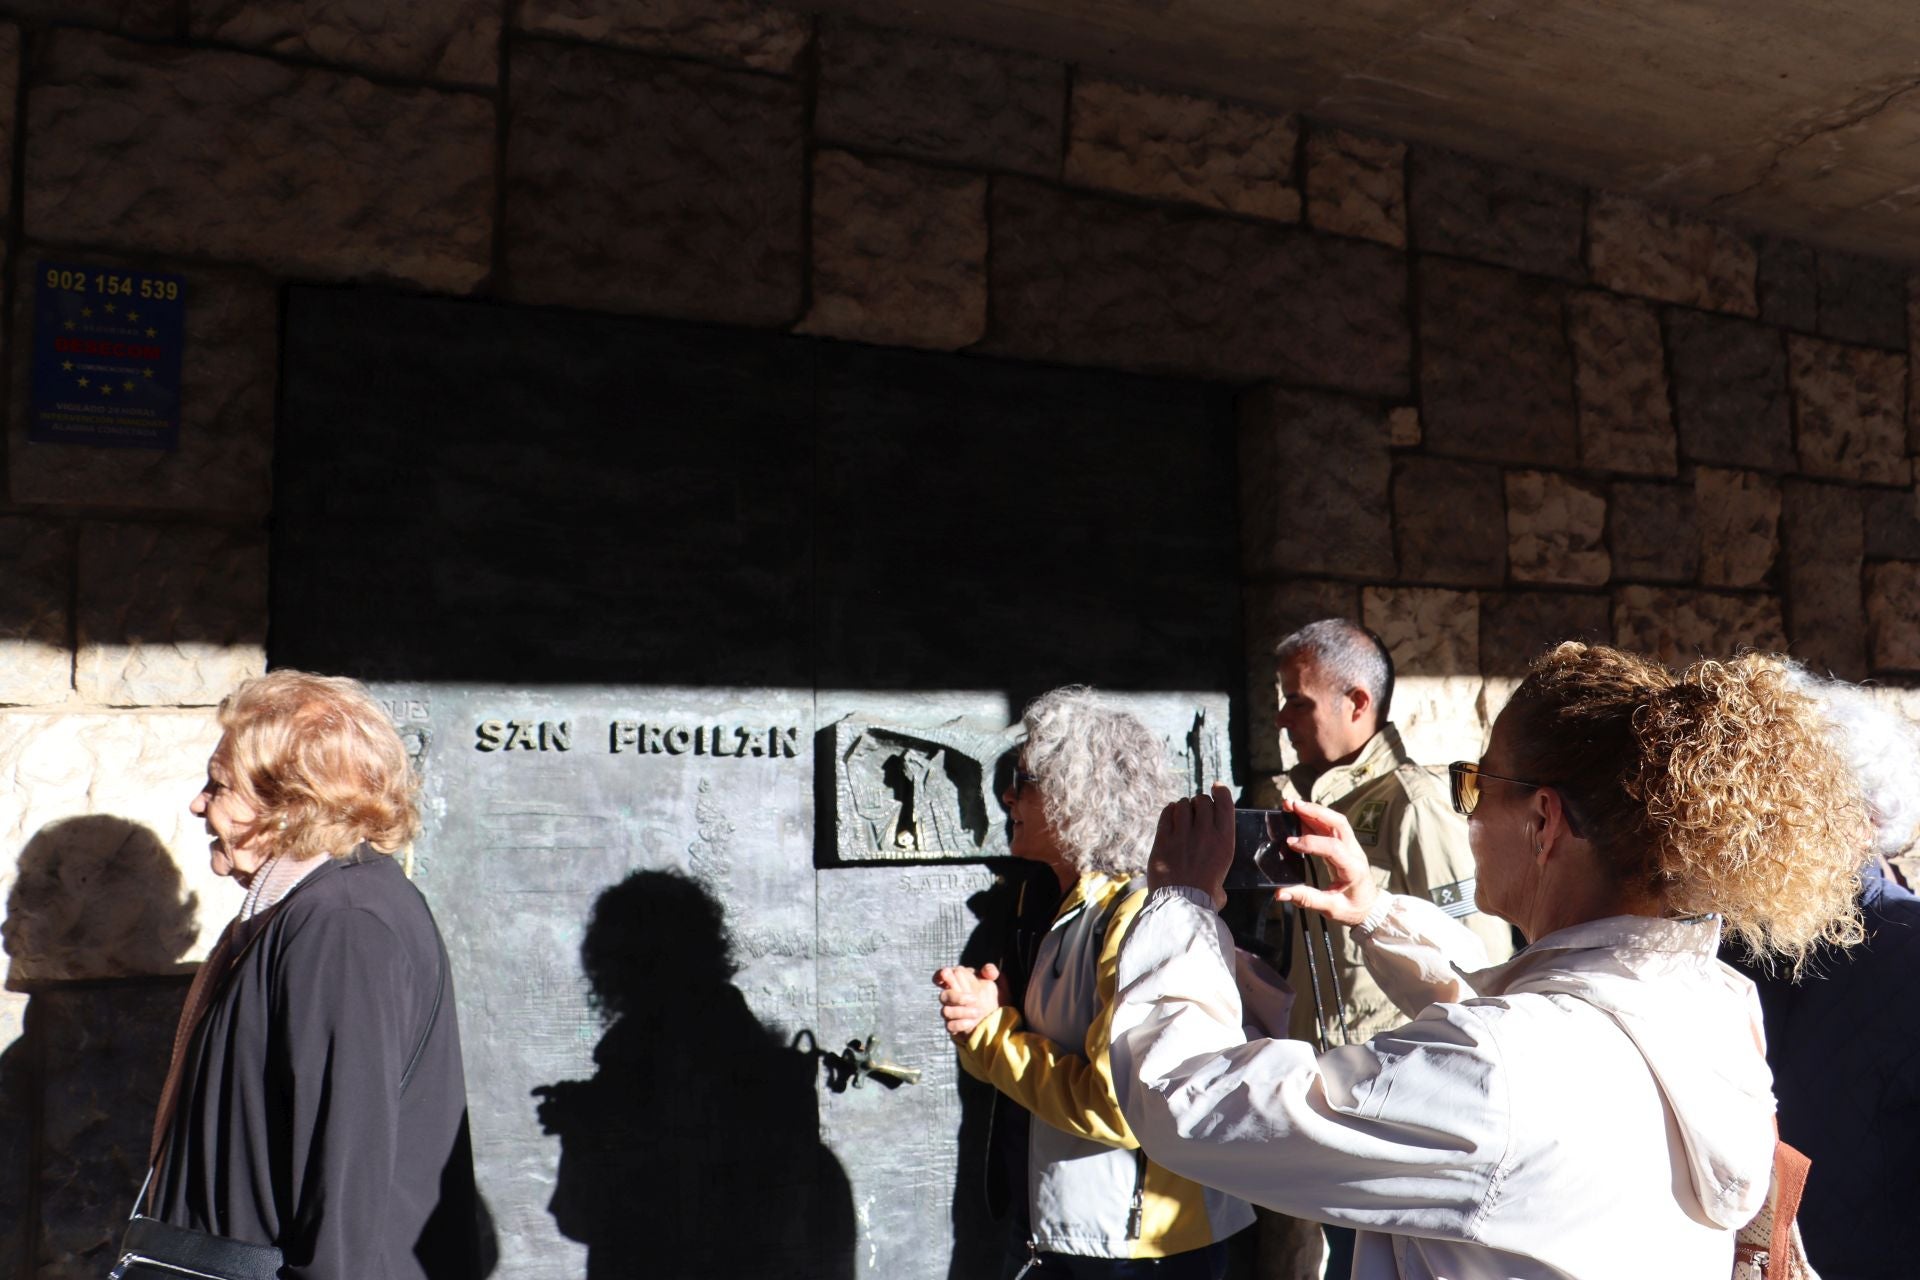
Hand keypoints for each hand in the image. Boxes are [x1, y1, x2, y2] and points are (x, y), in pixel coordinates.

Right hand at [933, 963, 1004, 1037]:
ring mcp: (951, 1012)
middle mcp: (951, 997)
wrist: (997, 1021)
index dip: (941, 974)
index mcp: (959, 982)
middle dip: (957, 997)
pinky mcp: (953, 1027)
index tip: (945, 975)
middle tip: (974, 999)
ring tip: (978, 1012)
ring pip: (946, 1011)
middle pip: (944, 995)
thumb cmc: (993, 998)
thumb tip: (987, 970)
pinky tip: (972, 1022)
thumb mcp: (996, 983)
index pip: (943, 975)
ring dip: (962, 1011)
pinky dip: (961, 1024)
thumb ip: (991, 972)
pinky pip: (950, 1026)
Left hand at [1149, 784, 1233, 906]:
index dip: (1220, 791)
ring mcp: (1183, 834)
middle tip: (1196, 811)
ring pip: (1182, 804)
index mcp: (1224, 840)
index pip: (1225, 803)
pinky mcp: (1163, 839)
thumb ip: (1218, 878)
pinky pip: (1166, 815)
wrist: (1180, 903)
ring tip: (1182, 816)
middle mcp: (1205, 832)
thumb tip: (1217, 890)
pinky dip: (1169, 812)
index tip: (1216, 787)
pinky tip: (1170, 818)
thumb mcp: (1222, 884)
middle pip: (1202, 800)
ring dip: (1183, 807)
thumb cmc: (1204, 898)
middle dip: (1199, 803)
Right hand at [1273, 796, 1378, 926]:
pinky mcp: (1344, 846)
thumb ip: (1306, 899)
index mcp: (1353, 869)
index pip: (1333, 848)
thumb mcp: (1331, 909)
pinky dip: (1314, 818)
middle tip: (1292, 805)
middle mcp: (1354, 853)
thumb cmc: (1353, 908)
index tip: (1290, 843)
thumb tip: (1280, 893)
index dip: (1311, 842)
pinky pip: (1330, 827)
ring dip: (1313, 811)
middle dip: (1314, 811)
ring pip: (1334, 821)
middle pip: (1338, 823)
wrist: (1371, 907)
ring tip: (1291, 805)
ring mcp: (1351, 847)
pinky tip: (1298, 816)